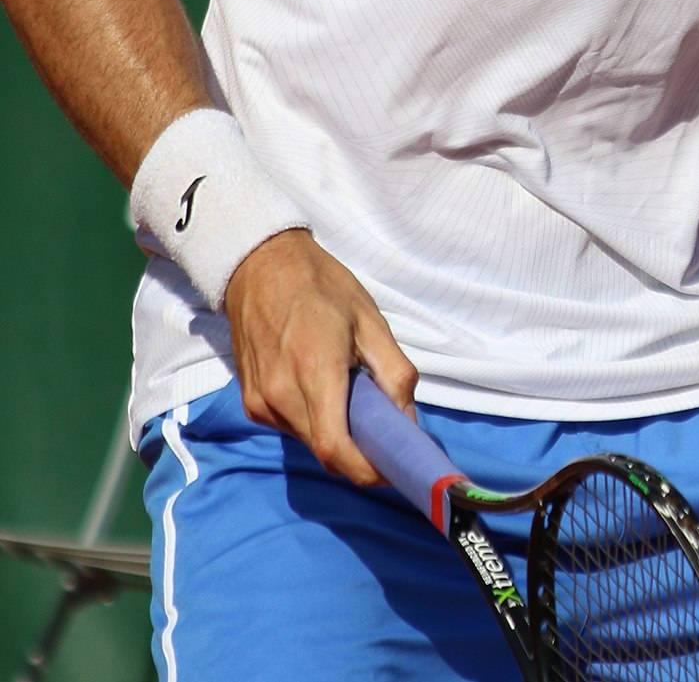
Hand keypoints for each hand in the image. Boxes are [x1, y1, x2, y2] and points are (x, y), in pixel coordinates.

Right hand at [224, 227, 417, 484]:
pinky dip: (314, 421)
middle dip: (359, 452)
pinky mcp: (251, 404)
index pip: (336, 448)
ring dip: (336, 434)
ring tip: (351, 397)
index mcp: (314, 369)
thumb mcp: (370, 319)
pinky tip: (322, 388)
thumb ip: (394, 373)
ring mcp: (260, 402)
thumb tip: (408, 422)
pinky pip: (291, 427)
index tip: (393, 470)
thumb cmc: (321, 286)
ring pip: (308, 441)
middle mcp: (280, 394)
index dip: (367, 471)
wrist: (260, 265)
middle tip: (384, 430)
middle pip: (326, 451)